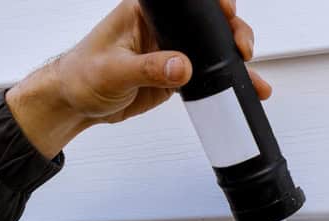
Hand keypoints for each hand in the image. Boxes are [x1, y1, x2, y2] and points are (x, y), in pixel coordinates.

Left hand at [6, 0, 271, 158]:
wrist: (74, 103)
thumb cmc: (81, 76)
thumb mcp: (114, 71)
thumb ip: (149, 69)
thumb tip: (182, 67)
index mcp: (145, 12)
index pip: (187, 3)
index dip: (213, 6)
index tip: (228, 14)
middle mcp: (162, 29)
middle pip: (208, 26)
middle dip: (232, 35)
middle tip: (241, 51)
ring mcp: (169, 52)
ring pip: (211, 53)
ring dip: (233, 65)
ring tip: (254, 81)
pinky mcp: (172, 76)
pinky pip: (204, 78)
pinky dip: (222, 86)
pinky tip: (240, 92)